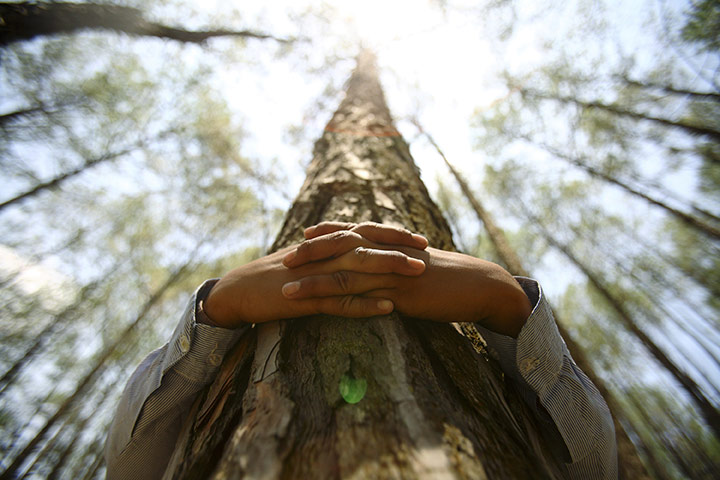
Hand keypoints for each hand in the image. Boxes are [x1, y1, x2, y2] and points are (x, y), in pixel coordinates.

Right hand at [203, 223, 428, 327]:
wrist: (239, 290)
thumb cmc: (272, 277)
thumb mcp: (304, 261)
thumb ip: (328, 256)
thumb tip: (352, 253)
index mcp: (324, 245)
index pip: (364, 233)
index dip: (392, 234)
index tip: (419, 237)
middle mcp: (323, 254)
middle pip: (367, 245)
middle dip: (399, 246)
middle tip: (428, 249)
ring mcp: (316, 275)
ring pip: (358, 268)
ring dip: (390, 269)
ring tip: (418, 272)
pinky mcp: (307, 298)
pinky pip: (340, 301)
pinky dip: (365, 304)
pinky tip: (388, 308)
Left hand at [283, 222, 531, 336]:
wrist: (479, 285)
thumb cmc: (452, 276)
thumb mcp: (421, 263)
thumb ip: (399, 261)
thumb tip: (384, 265)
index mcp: (391, 243)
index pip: (353, 233)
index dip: (327, 233)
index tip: (304, 235)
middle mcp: (387, 252)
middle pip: (341, 249)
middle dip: (311, 253)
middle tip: (284, 259)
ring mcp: (391, 272)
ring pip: (344, 274)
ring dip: (313, 282)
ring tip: (286, 290)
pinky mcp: (399, 294)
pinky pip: (362, 299)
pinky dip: (338, 304)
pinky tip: (320, 310)